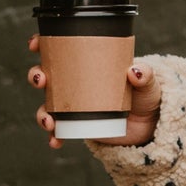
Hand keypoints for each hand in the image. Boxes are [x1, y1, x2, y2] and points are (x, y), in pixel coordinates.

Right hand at [27, 35, 160, 149]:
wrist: (150, 125)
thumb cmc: (146, 96)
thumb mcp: (148, 83)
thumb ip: (145, 75)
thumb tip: (133, 72)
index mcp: (86, 64)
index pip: (58, 49)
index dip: (41, 44)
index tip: (34, 45)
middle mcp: (74, 83)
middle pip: (45, 76)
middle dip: (36, 76)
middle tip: (41, 80)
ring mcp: (74, 106)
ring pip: (47, 106)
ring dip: (41, 113)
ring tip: (49, 121)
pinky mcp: (78, 126)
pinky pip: (60, 132)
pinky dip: (55, 137)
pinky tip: (55, 142)